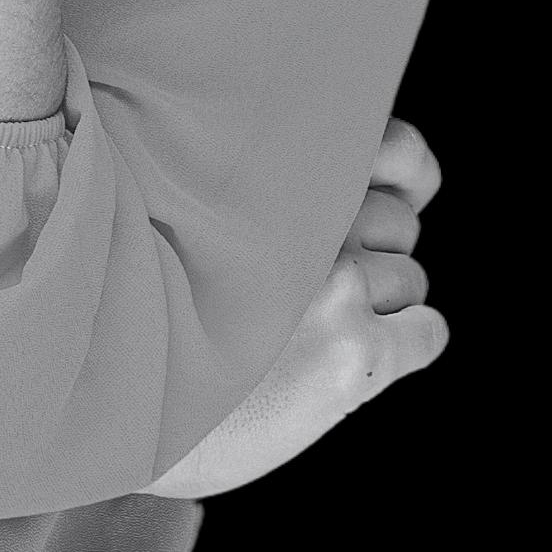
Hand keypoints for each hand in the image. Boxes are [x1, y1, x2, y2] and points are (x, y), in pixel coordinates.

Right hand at [141, 114, 447, 499]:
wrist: (125, 403)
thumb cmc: (156, 302)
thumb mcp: (192, 210)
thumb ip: (270, 184)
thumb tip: (378, 180)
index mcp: (279, 174)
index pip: (397, 149)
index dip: (402, 169)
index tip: (384, 188)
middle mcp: (314, 215)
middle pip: (400, 222)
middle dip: (374, 248)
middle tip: (314, 284)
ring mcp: (339, 283)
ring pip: (409, 279)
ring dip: (379, 304)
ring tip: (313, 327)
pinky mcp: (356, 351)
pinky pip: (426, 331)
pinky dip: (406, 342)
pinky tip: (354, 357)